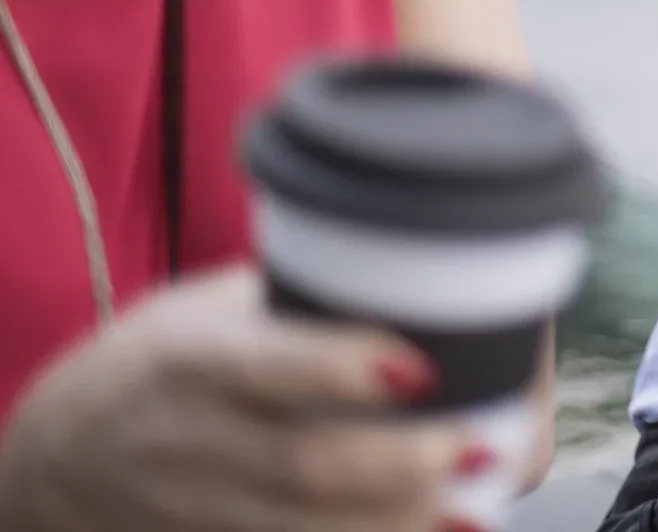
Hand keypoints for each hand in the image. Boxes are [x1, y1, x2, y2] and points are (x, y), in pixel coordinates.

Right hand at [0, 267, 485, 531]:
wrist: (57, 451)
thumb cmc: (159, 361)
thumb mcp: (212, 311)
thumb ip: (303, 302)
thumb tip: (432, 275)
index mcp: (194, 358)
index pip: (272, 366)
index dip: (348, 370)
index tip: (423, 370)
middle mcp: (190, 438)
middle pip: (303, 465)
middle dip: (400, 464)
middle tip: (475, 446)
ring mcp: (193, 505)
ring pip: (300, 527)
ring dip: (394, 525)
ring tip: (468, 508)